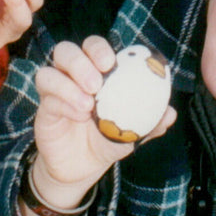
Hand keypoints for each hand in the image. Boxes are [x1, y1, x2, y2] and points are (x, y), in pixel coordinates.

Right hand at [32, 36, 175, 201]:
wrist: (82, 169)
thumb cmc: (107, 140)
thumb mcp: (132, 132)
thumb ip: (151, 122)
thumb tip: (172, 113)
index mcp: (95, 71)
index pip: (92, 46)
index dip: (98, 48)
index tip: (110, 62)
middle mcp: (72, 75)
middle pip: (65, 50)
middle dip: (80, 62)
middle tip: (97, 82)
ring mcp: (55, 90)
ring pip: (49, 71)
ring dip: (68, 83)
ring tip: (88, 103)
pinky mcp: (44, 109)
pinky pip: (47, 98)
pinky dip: (63, 102)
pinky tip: (78, 116)